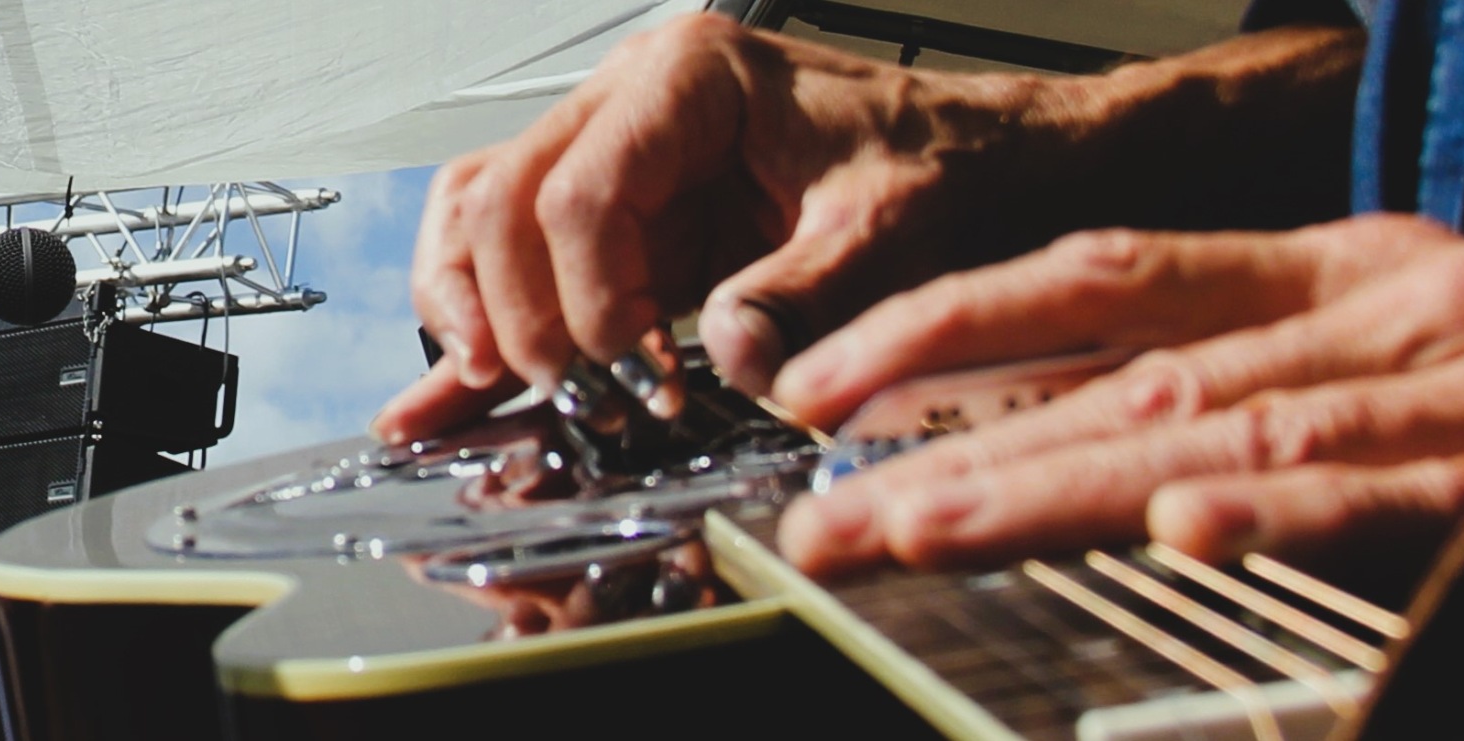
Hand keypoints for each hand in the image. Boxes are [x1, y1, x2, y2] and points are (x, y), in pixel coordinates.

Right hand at [369, 15, 1364, 442]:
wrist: (1004, 163)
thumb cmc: (959, 170)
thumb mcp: (898, 236)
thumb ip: (811, 296)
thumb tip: (736, 358)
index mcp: (694, 76)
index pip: (582, 193)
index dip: (590, 304)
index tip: (631, 383)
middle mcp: (638, 100)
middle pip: (508, 200)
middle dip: (519, 314)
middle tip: (564, 402)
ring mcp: (624, 152)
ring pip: (488, 213)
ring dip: (474, 306)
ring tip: (484, 394)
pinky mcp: (633, 215)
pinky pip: (523, 251)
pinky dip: (486, 311)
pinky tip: (459, 386)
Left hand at [773, 215, 1463, 612]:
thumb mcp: (1430, 371)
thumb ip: (1286, 407)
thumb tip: (1128, 473)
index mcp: (1348, 272)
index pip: (1111, 280)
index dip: (957, 326)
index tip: (830, 388)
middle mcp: (1393, 303)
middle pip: (1133, 369)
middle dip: (956, 445)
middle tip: (818, 510)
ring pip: (1229, 427)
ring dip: (1062, 485)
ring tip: (918, 531)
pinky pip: (1409, 490)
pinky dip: (1295, 508)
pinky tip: (1191, 529)